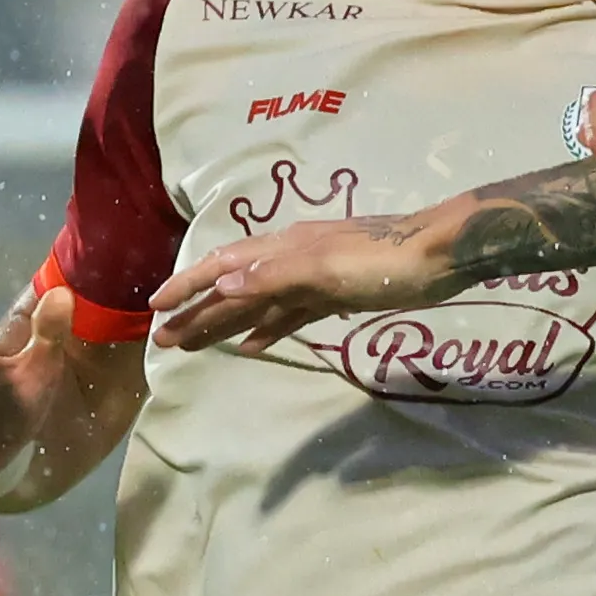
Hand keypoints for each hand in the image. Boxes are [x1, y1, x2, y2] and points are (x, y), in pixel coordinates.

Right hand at [151, 216, 444, 349]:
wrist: (440, 256)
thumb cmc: (383, 260)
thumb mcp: (325, 267)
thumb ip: (273, 277)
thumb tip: (222, 285)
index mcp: (282, 249)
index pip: (221, 267)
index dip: (187, 286)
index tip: (155, 310)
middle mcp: (289, 260)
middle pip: (233, 289)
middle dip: (197, 312)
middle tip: (165, 341)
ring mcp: (312, 279)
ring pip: (258, 304)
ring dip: (226, 323)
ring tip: (196, 345)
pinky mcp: (335, 296)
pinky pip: (291, 315)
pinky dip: (268, 329)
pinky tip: (253, 346)